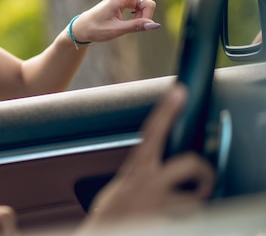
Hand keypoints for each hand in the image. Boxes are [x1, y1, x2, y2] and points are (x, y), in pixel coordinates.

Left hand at [69, 0, 173, 42]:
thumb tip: (155, 25)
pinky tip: (127, 21)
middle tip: (133, 27)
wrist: (82, 28)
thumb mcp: (116, 31)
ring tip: (125, 25)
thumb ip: (136, 27)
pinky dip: (138, 16)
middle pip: (147, 2)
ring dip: (141, 16)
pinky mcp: (125, 1)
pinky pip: (140, 7)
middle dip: (146, 15)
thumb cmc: (96, 29)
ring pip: (145, 5)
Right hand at [78, 84, 215, 232]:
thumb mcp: (119, 186)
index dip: (166, 110)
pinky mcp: (167, 223)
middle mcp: (149, 185)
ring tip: (182, 209)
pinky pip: (188, 221)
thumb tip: (150, 165)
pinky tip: (169, 222)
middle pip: (190, 163)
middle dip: (203, 173)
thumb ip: (137, 174)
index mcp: (135, 171)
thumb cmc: (110, 216)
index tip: (178, 91)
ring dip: (191, 206)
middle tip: (203, 181)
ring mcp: (160, 206)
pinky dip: (182, 221)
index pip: (152, 131)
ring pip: (196, 200)